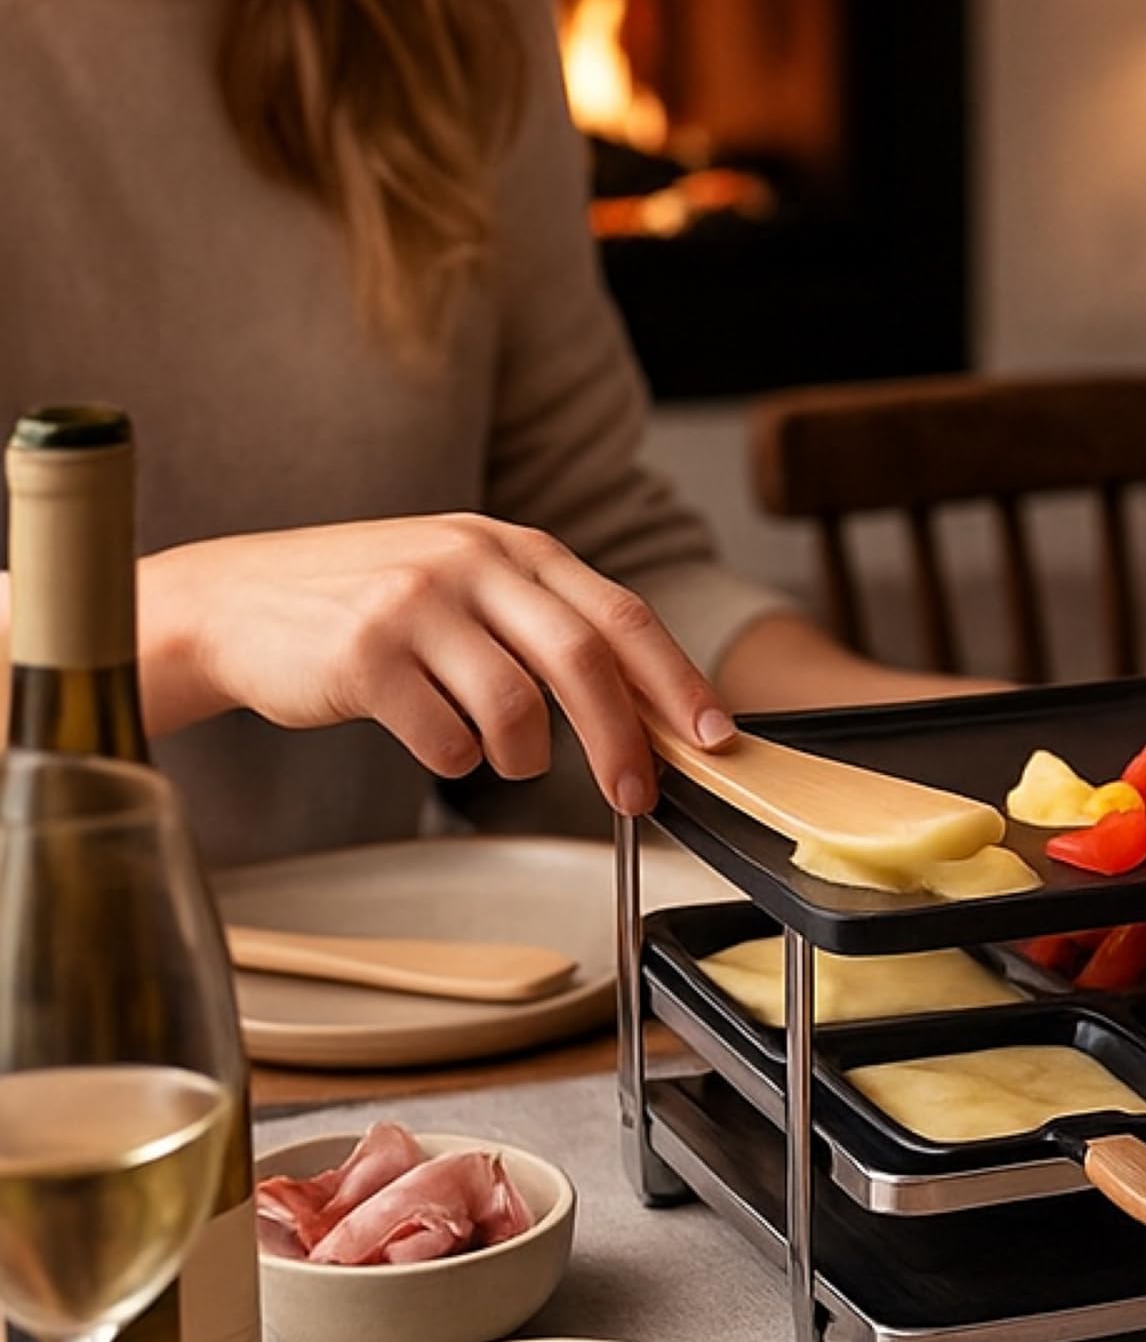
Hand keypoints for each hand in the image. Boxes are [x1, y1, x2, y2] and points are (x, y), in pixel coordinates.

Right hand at [143, 516, 734, 815]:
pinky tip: (435, 741)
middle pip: (584, 661)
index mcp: (513, 547)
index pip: (622, 615)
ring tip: (501, 760)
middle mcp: (470, 562)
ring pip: (516, 707)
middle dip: (624, 740)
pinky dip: (455, 759)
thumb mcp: (467, 587)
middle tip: (636, 794)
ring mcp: (415, 604)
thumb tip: (650, 711)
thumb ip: (548, 629)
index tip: (714, 736)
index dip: (676, 681)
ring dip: (523, 758)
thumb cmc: (371, 607)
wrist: (235, 603)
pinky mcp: (363, 654)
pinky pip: (446, 736)